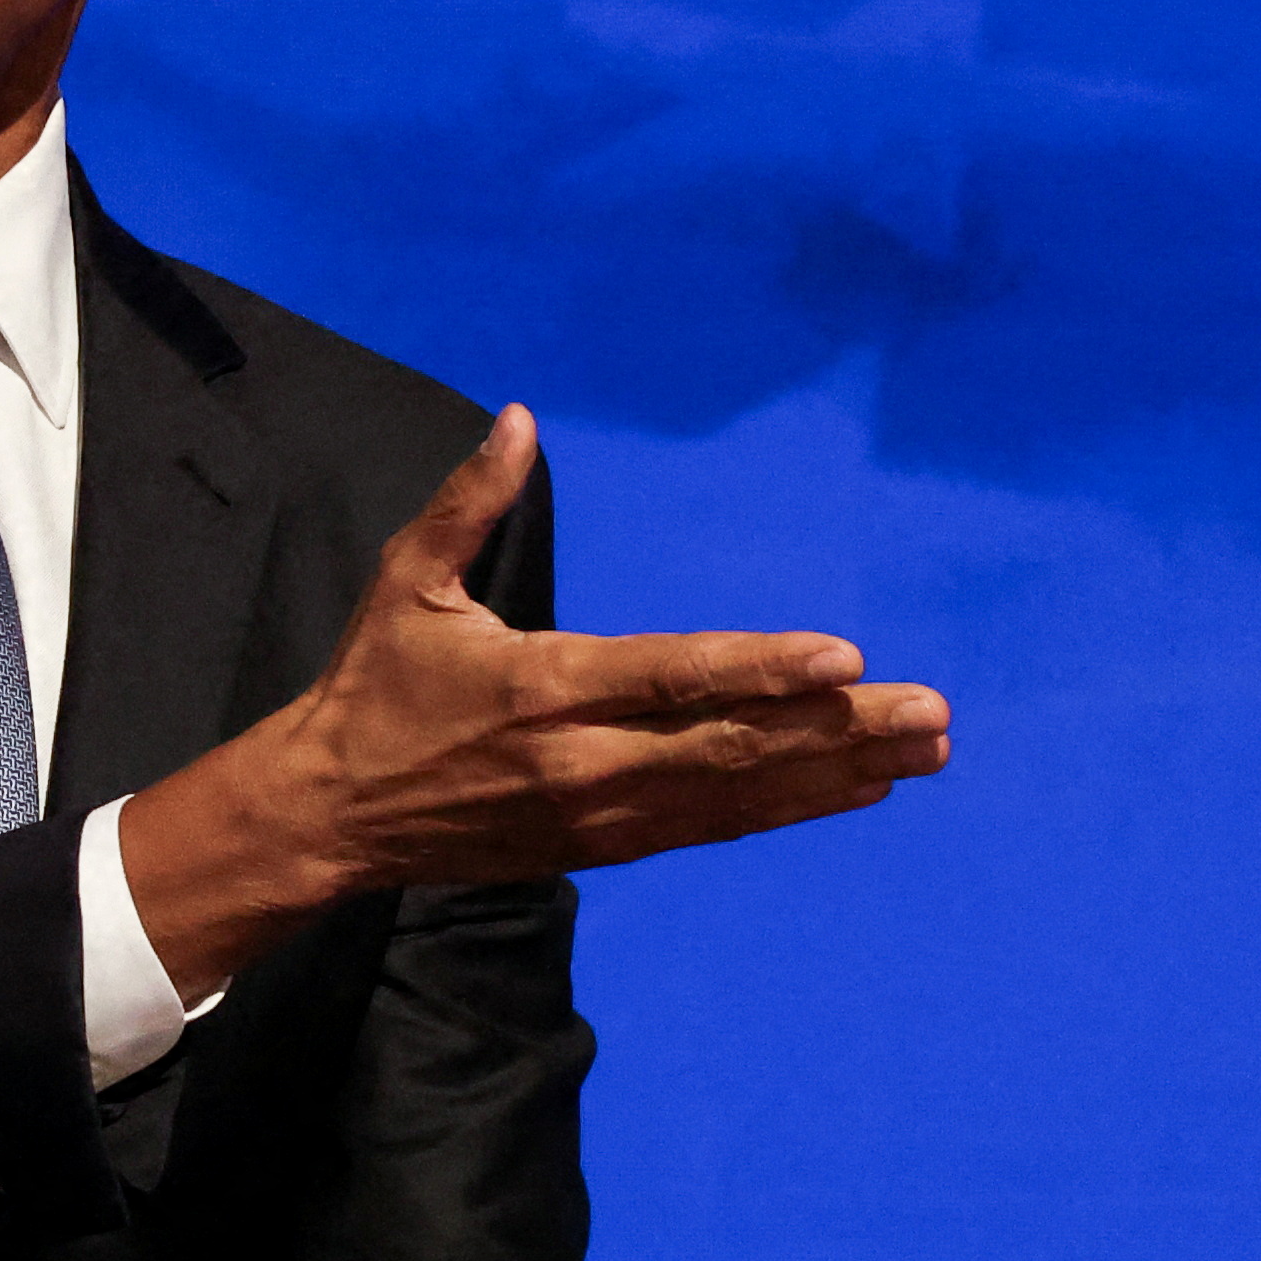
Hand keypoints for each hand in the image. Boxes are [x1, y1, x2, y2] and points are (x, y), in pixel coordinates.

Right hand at [120, 406, 951, 992]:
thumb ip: (468, 501)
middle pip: (732, 746)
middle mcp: (585, 760)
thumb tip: (517, 416)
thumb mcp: (406, 582)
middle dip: (839, 730)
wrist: (328, 817)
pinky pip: (714, 826)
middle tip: (931, 715)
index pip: (673, 678)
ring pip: (738, 795)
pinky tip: (858, 787)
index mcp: (543, 687)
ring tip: (924, 752)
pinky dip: (789, 807)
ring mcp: (601, 812)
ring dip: (837, 773)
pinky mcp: (605, 844)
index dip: (762, 672)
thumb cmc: (373, 689)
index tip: (845, 661)